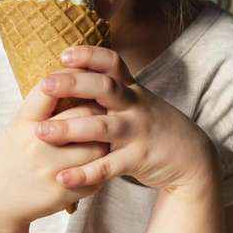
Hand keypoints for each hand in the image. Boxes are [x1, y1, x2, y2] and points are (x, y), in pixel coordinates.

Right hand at [0, 82, 108, 232]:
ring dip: (105, 140)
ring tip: (105, 137)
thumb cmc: (7, 156)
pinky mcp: (62, 193)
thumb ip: (41, 108)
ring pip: (97, 146)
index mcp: (23, 122)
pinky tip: (98, 163)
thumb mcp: (16, 126)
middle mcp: (37, 142)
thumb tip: (75, 79)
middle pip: (84, 113)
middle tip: (106, 108)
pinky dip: (101, 168)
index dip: (72, 77)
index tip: (85, 75)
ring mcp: (50, 169)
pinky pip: (96, 176)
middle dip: (99, 108)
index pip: (51, 89)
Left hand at [35, 46, 215, 191]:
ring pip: (102, 127)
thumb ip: (109, 87)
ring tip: (41, 132)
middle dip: (73, 84)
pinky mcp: (138, 159)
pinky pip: (108, 166)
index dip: (89, 55)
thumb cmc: (150, 123)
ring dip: (70, 129)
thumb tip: (70, 71)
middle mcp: (133, 105)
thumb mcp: (135, 99)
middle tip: (45, 85)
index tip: (63, 55)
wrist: (190, 156)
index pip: (111, 62)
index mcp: (130, 88)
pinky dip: (85, 173)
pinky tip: (62, 177)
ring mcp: (136, 131)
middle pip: (104, 87)